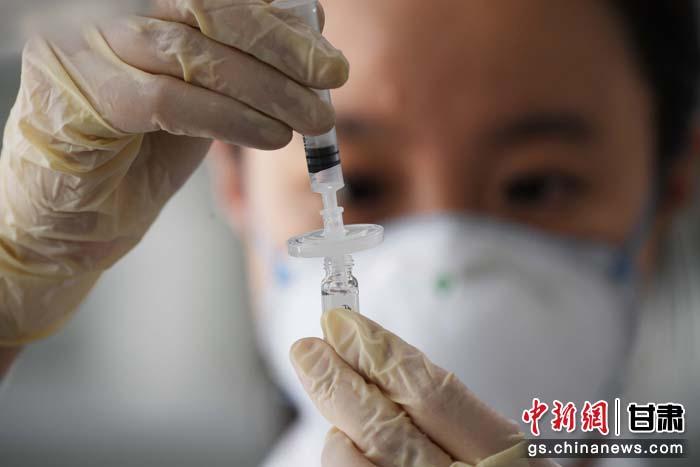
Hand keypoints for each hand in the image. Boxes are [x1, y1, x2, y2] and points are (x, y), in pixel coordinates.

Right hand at [0, 0, 347, 344]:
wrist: (71, 219)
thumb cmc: (135, 154)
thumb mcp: (197, 96)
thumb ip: (236, 63)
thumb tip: (306, 37)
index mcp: (128, 5)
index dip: (274, 15)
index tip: (322, 45)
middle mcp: (98, 14)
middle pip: (204, 10)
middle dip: (279, 45)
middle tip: (331, 76)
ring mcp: (81, 51)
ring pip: (192, 55)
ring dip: (267, 89)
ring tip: (313, 117)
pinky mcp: (81, 100)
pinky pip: (171, 101)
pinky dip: (232, 119)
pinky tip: (272, 136)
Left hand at [290, 309, 558, 466]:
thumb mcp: (498, 449)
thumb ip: (449, 414)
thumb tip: (379, 362)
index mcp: (504, 456)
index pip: (433, 391)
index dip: (381, 352)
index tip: (342, 323)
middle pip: (384, 426)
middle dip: (337, 380)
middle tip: (306, 348)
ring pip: (353, 461)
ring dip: (338, 431)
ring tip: (345, 419)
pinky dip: (342, 461)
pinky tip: (349, 451)